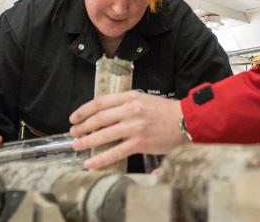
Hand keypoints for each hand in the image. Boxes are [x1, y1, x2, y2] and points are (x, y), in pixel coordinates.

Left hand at [69, 91, 184, 169]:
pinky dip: (101, 158)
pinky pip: (115, 152)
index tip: (74, 117)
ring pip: (104, 135)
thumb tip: (106, 114)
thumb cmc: (166, 112)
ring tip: (77, 146)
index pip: (100, 102)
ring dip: (87, 141)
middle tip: (73, 133)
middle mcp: (131, 110)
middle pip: (99, 118)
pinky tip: (91, 163)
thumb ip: (126, 104)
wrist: (186, 121)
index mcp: (130, 97)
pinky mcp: (140, 142)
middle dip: (82, 127)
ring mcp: (135, 127)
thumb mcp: (144, 100)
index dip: (84, 110)